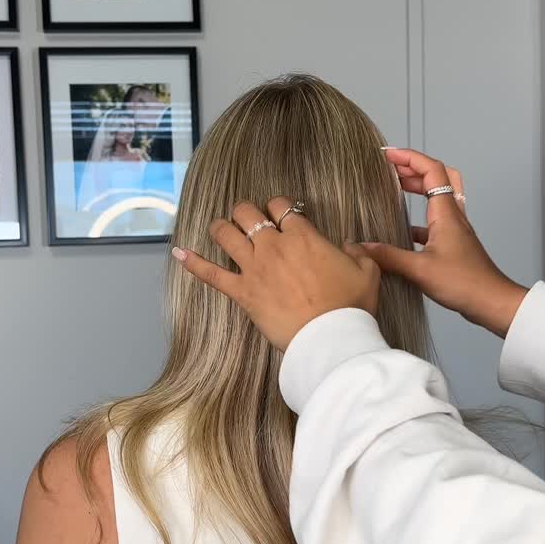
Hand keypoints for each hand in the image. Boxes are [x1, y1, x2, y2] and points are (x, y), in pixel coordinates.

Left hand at [172, 197, 380, 351]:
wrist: (331, 337)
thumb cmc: (350, 305)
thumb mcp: (366, 272)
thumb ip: (357, 252)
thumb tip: (348, 246)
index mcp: (303, 235)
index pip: (281, 206)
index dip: (278, 206)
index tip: (280, 213)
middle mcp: (274, 246)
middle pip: (248, 213)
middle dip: (245, 211)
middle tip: (247, 217)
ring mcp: (254, 268)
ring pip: (226, 234)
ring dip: (220, 227)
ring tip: (219, 226)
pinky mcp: (242, 293)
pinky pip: (211, 274)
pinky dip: (193, 262)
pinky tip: (178, 252)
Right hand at [364, 148, 527, 337]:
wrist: (491, 302)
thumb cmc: (465, 283)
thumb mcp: (419, 270)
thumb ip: (388, 257)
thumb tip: (360, 248)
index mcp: (446, 213)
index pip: (431, 170)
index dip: (410, 158)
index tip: (388, 155)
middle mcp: (453, 216)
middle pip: (438, 177)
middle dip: (414, 168)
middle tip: (391, 168)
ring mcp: (456, 230)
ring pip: (440, 197)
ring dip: (419, 188)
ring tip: (396, 188)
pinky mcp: (455, 245)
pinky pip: (437, 221)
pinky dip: (420, 217)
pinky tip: (404, 230)